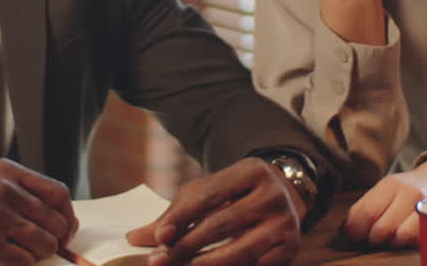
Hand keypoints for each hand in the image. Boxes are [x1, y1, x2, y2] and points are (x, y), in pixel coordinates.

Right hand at [0, 158, 76, 265]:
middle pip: (55, 222)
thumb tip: (62, 220)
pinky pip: (23, 264)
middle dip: (52, 241)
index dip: (67, 216)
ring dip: (35, 256)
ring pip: (43, 245)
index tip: (65, 231)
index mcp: (6, 172)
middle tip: (39, 249)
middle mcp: (3, 191)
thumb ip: (21, 193)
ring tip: (14, 254)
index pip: (58, 193)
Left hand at [125, 157, 301, 265]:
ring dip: (204, 264)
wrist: (284, 197)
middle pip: (222, 224)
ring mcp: (285, 223)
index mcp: (251, 171)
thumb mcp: (208, 193)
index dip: (182, 218)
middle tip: (160, 260)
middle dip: (187, 246)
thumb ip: (175, 214)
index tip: (159, 236)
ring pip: (238, 251)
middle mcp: (273, 194)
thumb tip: (135, 238)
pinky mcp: (290, 248)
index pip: (210, 195)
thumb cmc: (235, 194)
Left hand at [343, 149, 426, 247]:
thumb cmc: (406, 190)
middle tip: (370, 239)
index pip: (366, 212)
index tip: (352, 236)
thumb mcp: (385, 191)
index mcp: (390, 185)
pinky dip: (405, 244)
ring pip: (399, 237)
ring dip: (389, 243)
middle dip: (371, 239)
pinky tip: (402, 240)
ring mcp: (426, 207)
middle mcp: (409, 193)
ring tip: (387, 240)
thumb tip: (346, 229)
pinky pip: (416, 241)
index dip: (355, 230)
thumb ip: (365, 206)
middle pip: (381, 227)